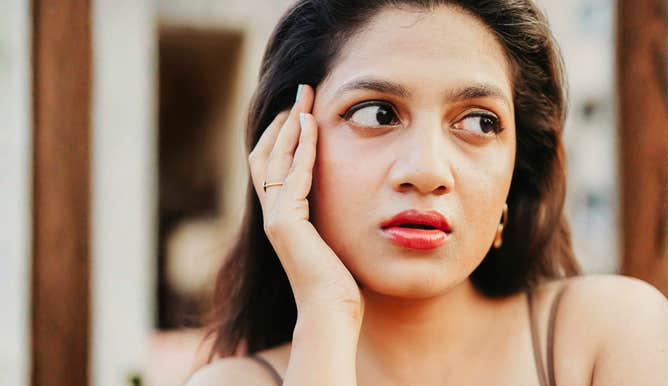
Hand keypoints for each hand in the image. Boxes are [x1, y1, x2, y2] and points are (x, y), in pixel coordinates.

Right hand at [248, 84, 363, 322]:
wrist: (333, 311)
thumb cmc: (341, 281)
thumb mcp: (336, 236)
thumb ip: (332, 213)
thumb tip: (353, 196)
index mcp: (284, 216)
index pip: (275, 163)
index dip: (286, 134)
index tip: (305, 108)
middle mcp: (273, 214)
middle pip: (266, 153)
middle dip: (284, 121)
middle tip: (302, 92)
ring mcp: (275, 218)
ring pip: (273, 159)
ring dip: (290, 126)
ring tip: (305, 99)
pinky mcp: (284, 223)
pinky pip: (291, 176)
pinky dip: (300, 149)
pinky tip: (312, 127)